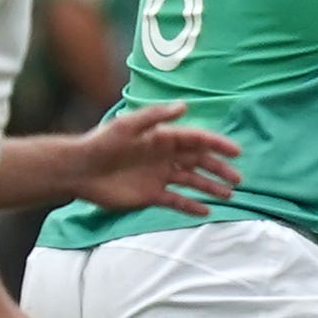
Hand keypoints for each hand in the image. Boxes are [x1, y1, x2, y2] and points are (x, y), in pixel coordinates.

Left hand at [69, 105, 241, 214]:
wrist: (79, 170)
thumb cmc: (101, 143)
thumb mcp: (127, 125)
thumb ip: (156, 117)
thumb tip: (184, 107)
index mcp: (163, 138)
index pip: (197, 140)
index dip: (217, 145)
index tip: (236, 153)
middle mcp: (164, 157)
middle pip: (199, 162)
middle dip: (219, 169)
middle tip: (238, 179)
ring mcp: (158, 177)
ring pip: (191, 182)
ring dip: (210, 187)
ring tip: (229, 195)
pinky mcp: (149, 195)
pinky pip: (176, 201)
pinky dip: (191, 205)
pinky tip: (206, 211)